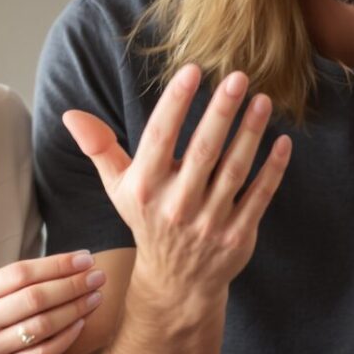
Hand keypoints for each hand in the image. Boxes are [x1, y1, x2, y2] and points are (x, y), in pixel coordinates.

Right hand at [0, 251, 102, 353]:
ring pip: (42, 326)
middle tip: (98, 276)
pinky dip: (65, 338)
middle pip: (36, 298)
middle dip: (73, 284)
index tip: (85, 259)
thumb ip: (4, 285)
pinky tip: (80, 324)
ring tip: (95, 298)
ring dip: (75, 309)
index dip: (57, 264)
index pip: (21, 273)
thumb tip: (58, 266)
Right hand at [61, 65, 290, 319]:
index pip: (160, 138)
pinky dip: (273, 169)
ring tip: (262, 100)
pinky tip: (282, 142)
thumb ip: (101, 148)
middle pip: (203, 151)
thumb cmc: (148, 220)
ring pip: (234, 170)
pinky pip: (259, 196)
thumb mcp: (119, 188)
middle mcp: (176, 206)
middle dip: (221, 112)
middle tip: (238, 77)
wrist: (177, 282)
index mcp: (146, 188)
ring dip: (250, 133)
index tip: (192, 71)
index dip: (176, 103)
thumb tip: (71, 114)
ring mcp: (209, 223)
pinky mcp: (237, 236)